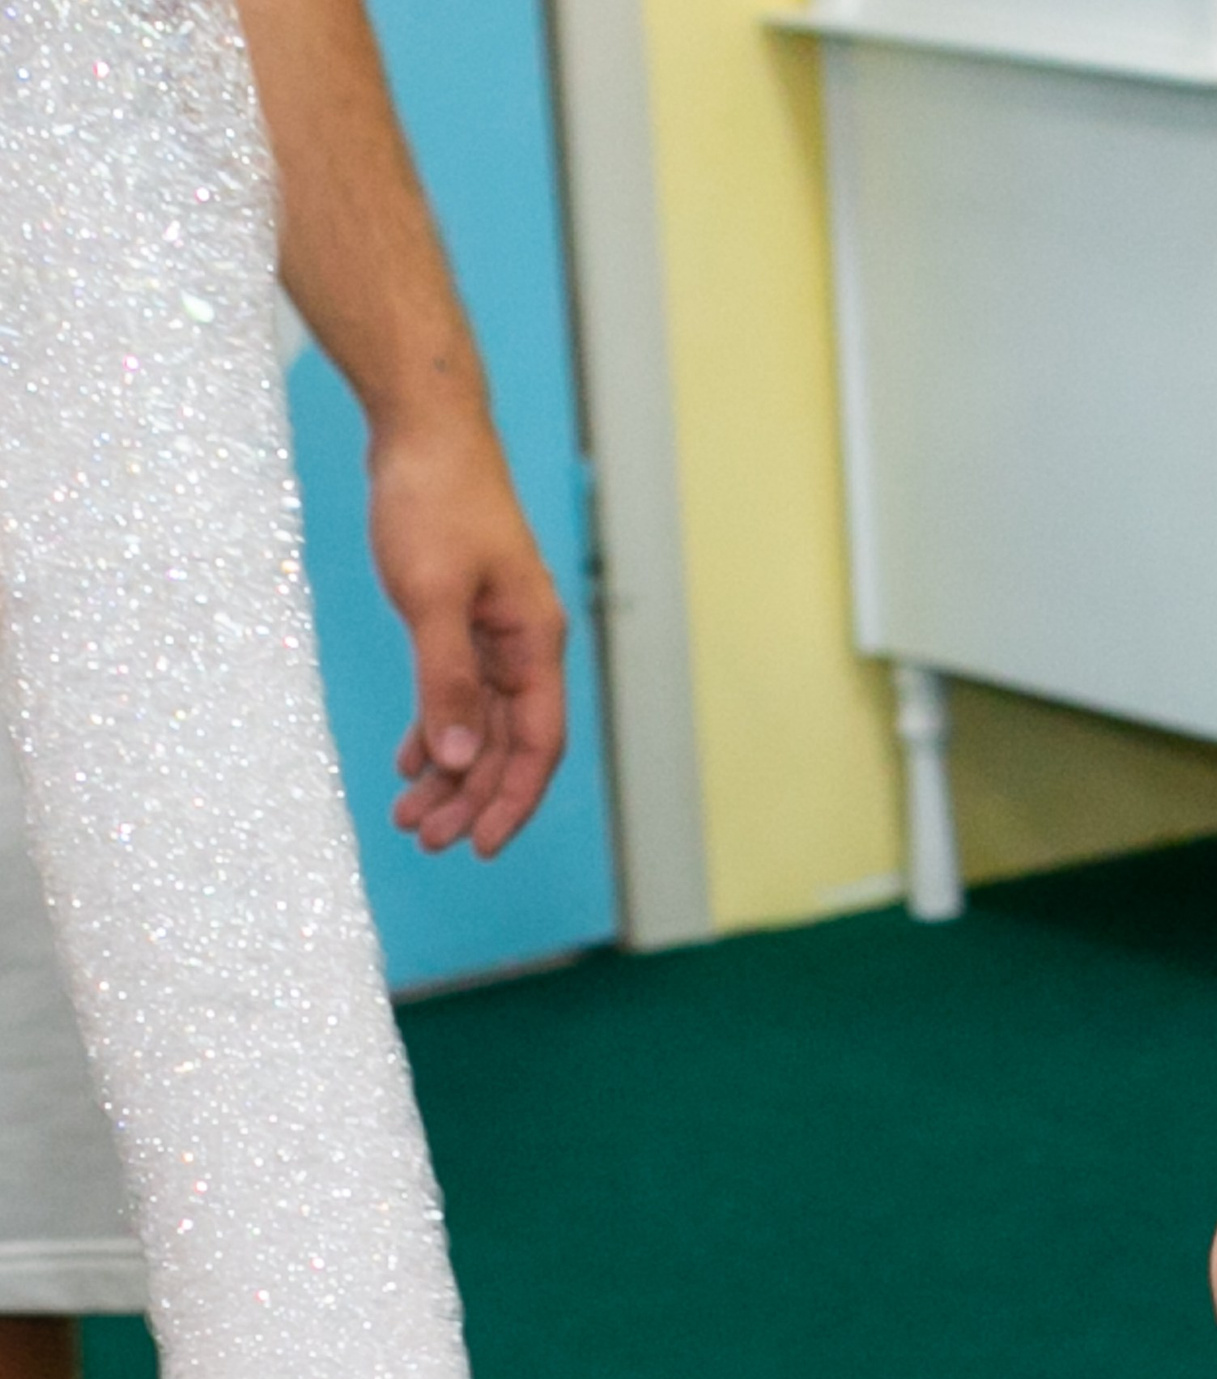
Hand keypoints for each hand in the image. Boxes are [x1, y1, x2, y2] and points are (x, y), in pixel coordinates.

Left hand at [368, 413, 567, 858]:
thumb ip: (447, 680)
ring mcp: (496, 634)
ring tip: (411, 816)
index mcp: (534, 644)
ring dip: (450, 773)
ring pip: (480, 725)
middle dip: (470, 797)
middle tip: (426, 840)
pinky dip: (438, 731)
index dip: (511, 801)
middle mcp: (524, 647)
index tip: (478, 846)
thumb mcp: (431, 595)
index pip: (536, 745)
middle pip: (507, 745)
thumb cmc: (433, 500)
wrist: (423, 425)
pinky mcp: (465, 618)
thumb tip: (460, 759)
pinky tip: (412, 762)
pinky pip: (459, 694)